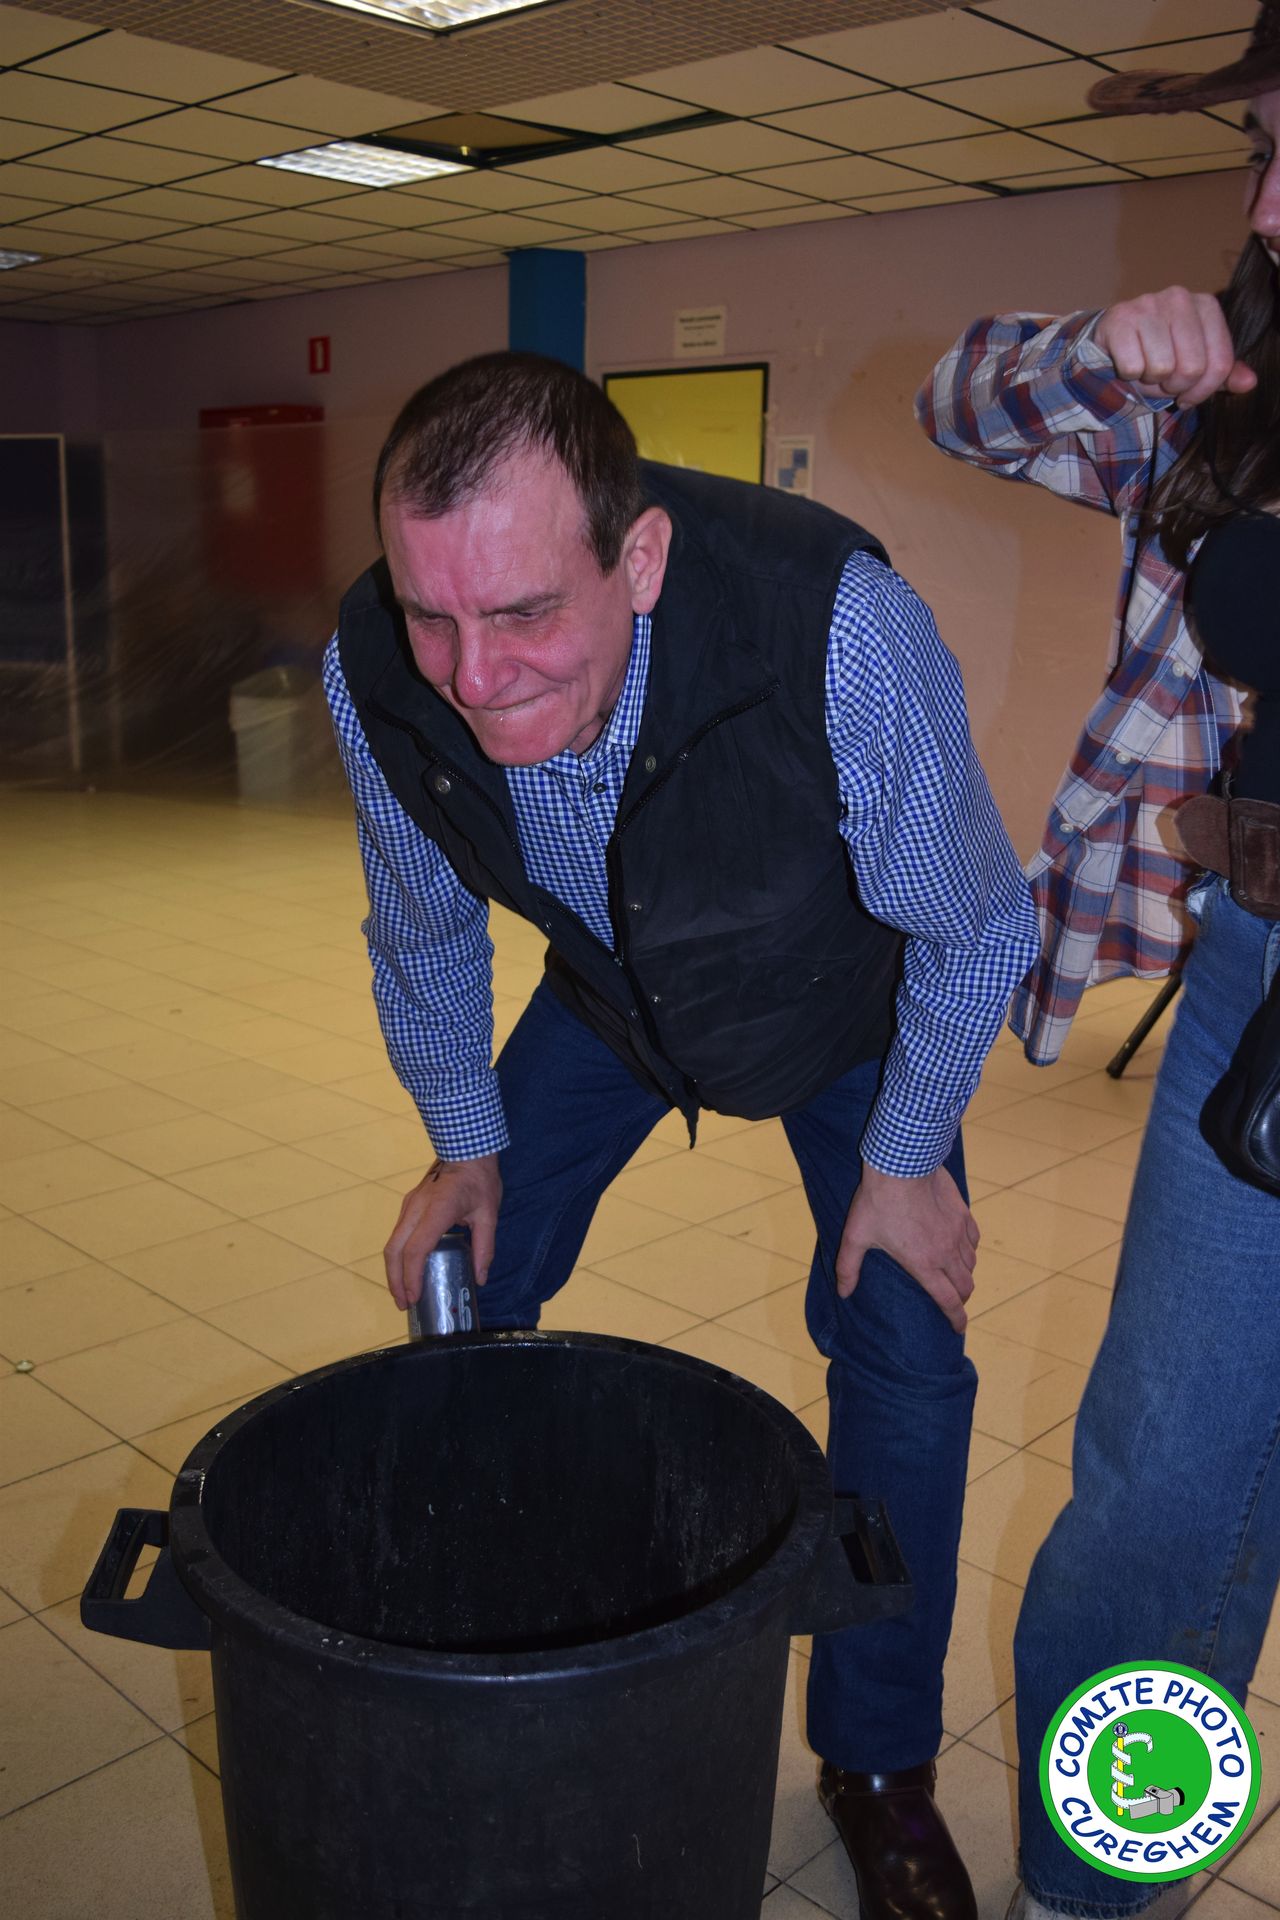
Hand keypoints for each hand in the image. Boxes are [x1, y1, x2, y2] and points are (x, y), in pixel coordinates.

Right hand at [383, 1154, 500, 1309]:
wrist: (465, 1149)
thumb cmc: (479, 1180)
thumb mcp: (489, 1214)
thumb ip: (485, 1247)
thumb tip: (481, 1279)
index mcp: (438, 1209)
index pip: (417, 1248)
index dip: (412, 1276)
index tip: (414, 1296)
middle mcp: (416, 1207)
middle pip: (394, 1249)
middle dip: (396, 1281)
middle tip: (404, 1304)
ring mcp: (409, 1205)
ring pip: (391, 1243)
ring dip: (393, 1271)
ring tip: (403, 1293)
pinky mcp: (408, 1205)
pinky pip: (397, 1235)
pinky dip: (398, 1257)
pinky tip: (407, 1271)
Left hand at [837, 1163, 978, 1332]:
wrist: (902, 1164)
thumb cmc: (877, 1202)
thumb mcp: (855, 1236)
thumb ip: (848, 1268)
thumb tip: (843, 1293)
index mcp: (924, 1264)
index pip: (948, 1301)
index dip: (956, 1319)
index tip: (958, 1328)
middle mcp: (946, 1253)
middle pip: (965, 1286)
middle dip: (961, 1299)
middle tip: (953, 1302)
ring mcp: (958, 1233)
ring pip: (971, 1263)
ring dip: (964, 1275)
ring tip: (954, 1276)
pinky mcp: (963, 1214)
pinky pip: (973, 1240)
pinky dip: (969, 1250)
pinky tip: (959, 1246)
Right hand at [1094, 288, 1256, 409]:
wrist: (1113, 338)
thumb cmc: (1159, 351)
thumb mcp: (1196, 361)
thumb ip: (1224, 373)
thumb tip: (1248, 383)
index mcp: (1206, 305)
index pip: (1220, 363)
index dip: (1204, 391)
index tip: (1188, 395)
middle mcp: (1180, 298)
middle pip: (1192, 368)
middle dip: (1175, 386)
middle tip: (1164, 381)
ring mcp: (1148, 304)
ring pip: (1162, 368)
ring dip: (1151, 381)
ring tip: (1146, 368)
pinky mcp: (1120, 318)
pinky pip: (1133, 367)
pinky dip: (1129, 375)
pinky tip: (1128, 363)